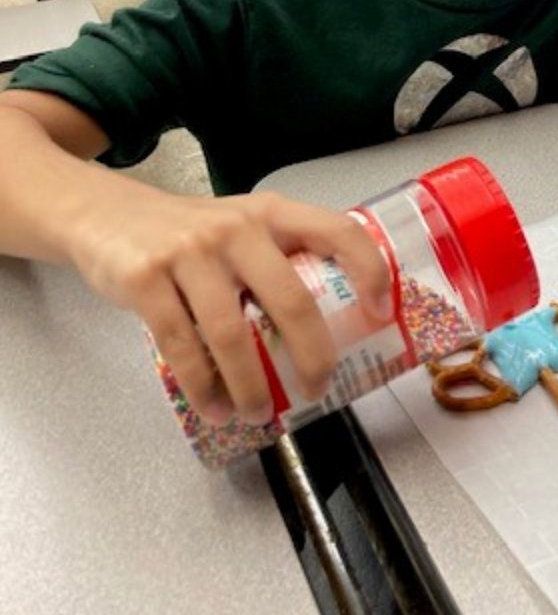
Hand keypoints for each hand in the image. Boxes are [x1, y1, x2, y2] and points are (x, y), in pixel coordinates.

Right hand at [66, 189, 391, 424]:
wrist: (108, 214)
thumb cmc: (190, 233)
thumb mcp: (243, 227)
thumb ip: (280, 258)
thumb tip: (337, 322)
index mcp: (272, 214)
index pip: (337, 230)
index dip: (368, 269)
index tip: (381, 311)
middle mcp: (237, 228)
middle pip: (289, 298)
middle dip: (311, 356)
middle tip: (318, 389)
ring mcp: (190, 252)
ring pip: (232, 333)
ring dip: (250, 385)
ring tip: (257, 412)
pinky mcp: (147, 279)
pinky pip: (181, 345)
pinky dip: (202, 386)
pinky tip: (213, 406)